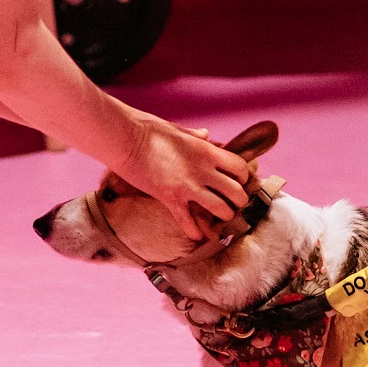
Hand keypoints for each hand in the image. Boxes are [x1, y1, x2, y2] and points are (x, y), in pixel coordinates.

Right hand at [115, 119, 250, 238]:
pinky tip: (196, 237)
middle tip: (234, 203)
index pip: (239, 167)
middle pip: (235, 191)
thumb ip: (195, 136)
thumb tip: (206, 134)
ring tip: (221, 218)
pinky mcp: (170, 198)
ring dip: (223, 216)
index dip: (243, 176)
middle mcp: (202, 169)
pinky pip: (188, 222)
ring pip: (220, 209)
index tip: (238, 179)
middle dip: (239, 200)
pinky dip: (194, 232)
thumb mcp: (177, 129)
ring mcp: (187, 186)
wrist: (125, 140)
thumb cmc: (148, 129)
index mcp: (206, 150)